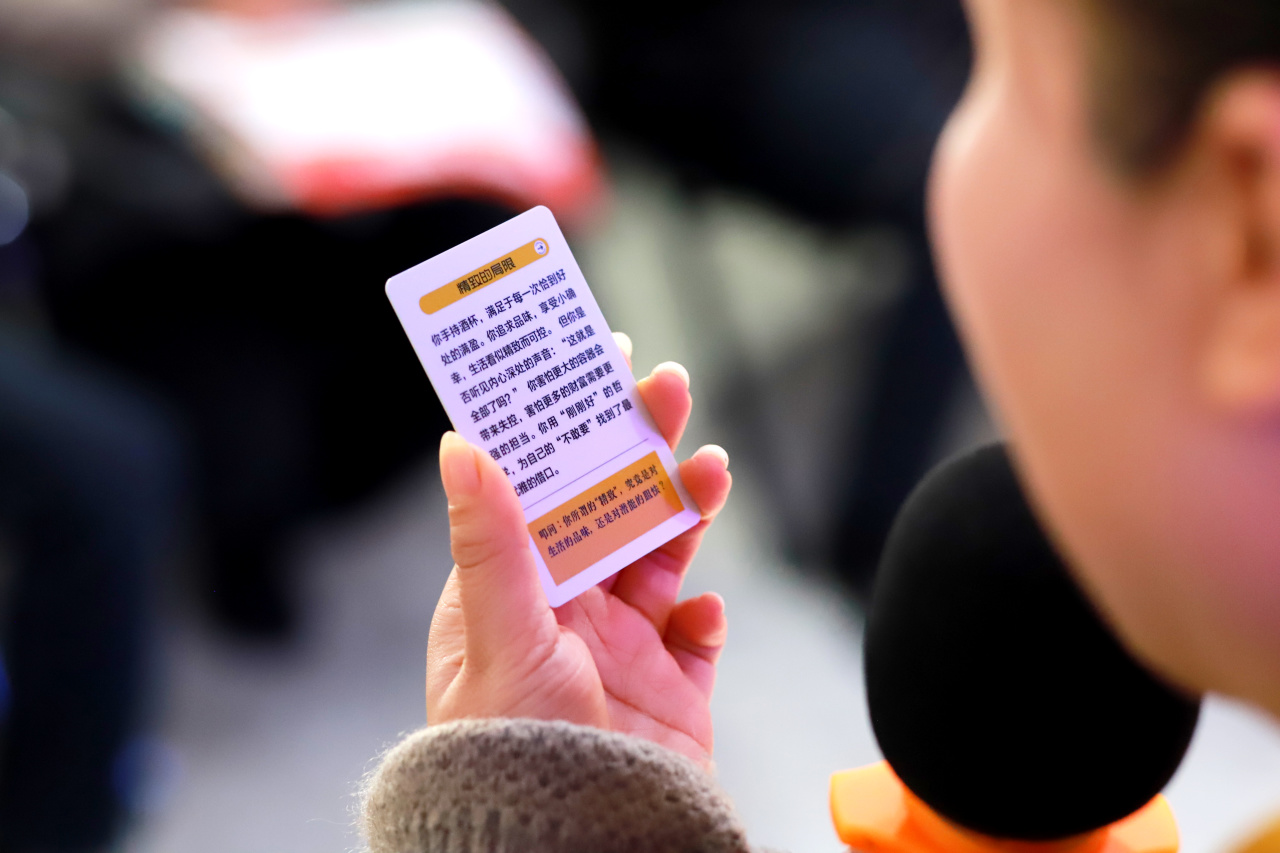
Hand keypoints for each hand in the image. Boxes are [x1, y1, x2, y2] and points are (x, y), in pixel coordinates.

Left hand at [426, 333, 731, 768]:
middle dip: (638, 447)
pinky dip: (706, 616)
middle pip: (609, 508)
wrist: (576, 851)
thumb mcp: (498, 638)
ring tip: (712, 469)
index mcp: (513, 592)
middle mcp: (566, 613)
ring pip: (662, 557)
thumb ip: (489, 543)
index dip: (563, 427)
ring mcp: (621, 649)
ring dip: (686, 509)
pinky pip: (697, 635)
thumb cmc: (511, 756)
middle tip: (667, 387)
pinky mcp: (671, 689)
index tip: (586, 367)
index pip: (540, 488)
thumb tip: (459, 446)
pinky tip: (701, 615)